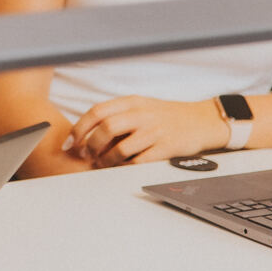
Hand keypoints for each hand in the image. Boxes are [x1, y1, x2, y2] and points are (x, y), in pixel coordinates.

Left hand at [63, 96, 226, 167]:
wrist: (201, 120)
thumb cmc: (166, 116)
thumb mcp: (141, 106)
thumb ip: (118, 115)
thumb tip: (87, 133)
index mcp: (132, 102)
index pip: (97, 111)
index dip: (79, 128)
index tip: (70, 141)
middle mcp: (142, 114)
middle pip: (106, 128)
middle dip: (90, 145)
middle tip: (85, 155)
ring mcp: (154, 131)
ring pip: (120, 147)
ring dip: (106, 160)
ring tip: (102, 164)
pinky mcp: (165, 147)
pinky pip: (139, 161)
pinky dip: (125, 167)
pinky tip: (121, 168)